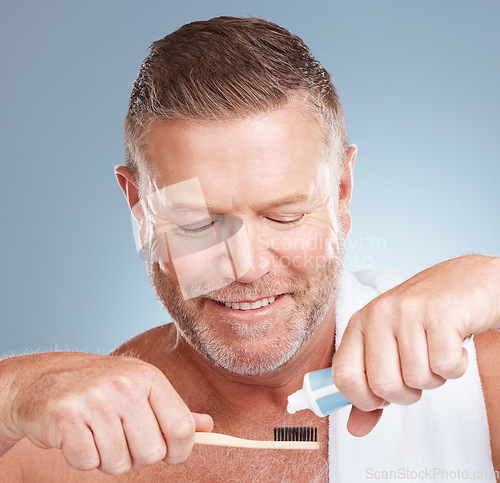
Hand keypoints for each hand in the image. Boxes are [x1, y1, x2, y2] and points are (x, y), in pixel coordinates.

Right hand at [0, 352, 212, 473]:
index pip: (181, 428)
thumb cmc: (99, 386)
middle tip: (121, 439)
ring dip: (108, 458)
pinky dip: (83, 458)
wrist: (42, 378)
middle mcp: (125, 385)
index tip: (168, 452)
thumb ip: (174, 409)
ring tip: (97, 433)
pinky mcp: (67, 418)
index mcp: (149, 377)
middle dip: (138, 456)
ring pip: (119, 463)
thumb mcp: (141, 388)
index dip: (179, 450)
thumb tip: (207, 427)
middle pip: (152, 453)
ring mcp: (95, 400)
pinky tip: (77, 435)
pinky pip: (88, 463)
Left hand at [332, 255, 499, 435]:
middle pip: (383, 385)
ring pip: (417, 379)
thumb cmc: (424, 321)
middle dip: (406, 393)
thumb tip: (354, 429)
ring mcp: (407, 311)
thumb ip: (371, 390)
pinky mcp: (440, 313)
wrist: (466, 282)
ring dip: (434, 377)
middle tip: (417, 372)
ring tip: (436, 351)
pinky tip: (454, 345)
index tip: (381, 395)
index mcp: (359, 323)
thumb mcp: (390, 348)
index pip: (343, 376)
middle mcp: (378, 314)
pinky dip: (456, 366)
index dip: (363, 399)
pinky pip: (445, 366)